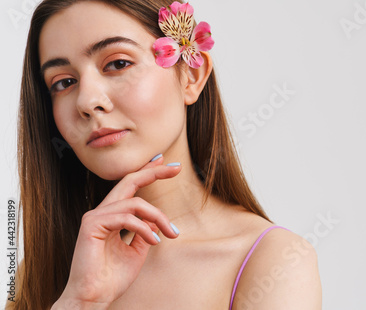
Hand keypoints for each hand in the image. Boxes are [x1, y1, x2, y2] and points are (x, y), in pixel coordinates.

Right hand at [52, 155, 179, 308]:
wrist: (94, 298)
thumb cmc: (112, 278)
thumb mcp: (137, 250)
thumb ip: (146, 232)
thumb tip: (159, 219)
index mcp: (112, 216)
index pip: (131, 187)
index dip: (149, 173)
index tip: (168, 166)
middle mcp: (102, 212)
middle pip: (129, 181)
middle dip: (154, 172)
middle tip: (176, 168)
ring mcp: (94, 216)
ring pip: (135, 203)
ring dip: (158, 217)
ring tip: (171, 233)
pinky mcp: (92, 225)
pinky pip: (126, 218)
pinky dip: (145, 228)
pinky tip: (154, 241)